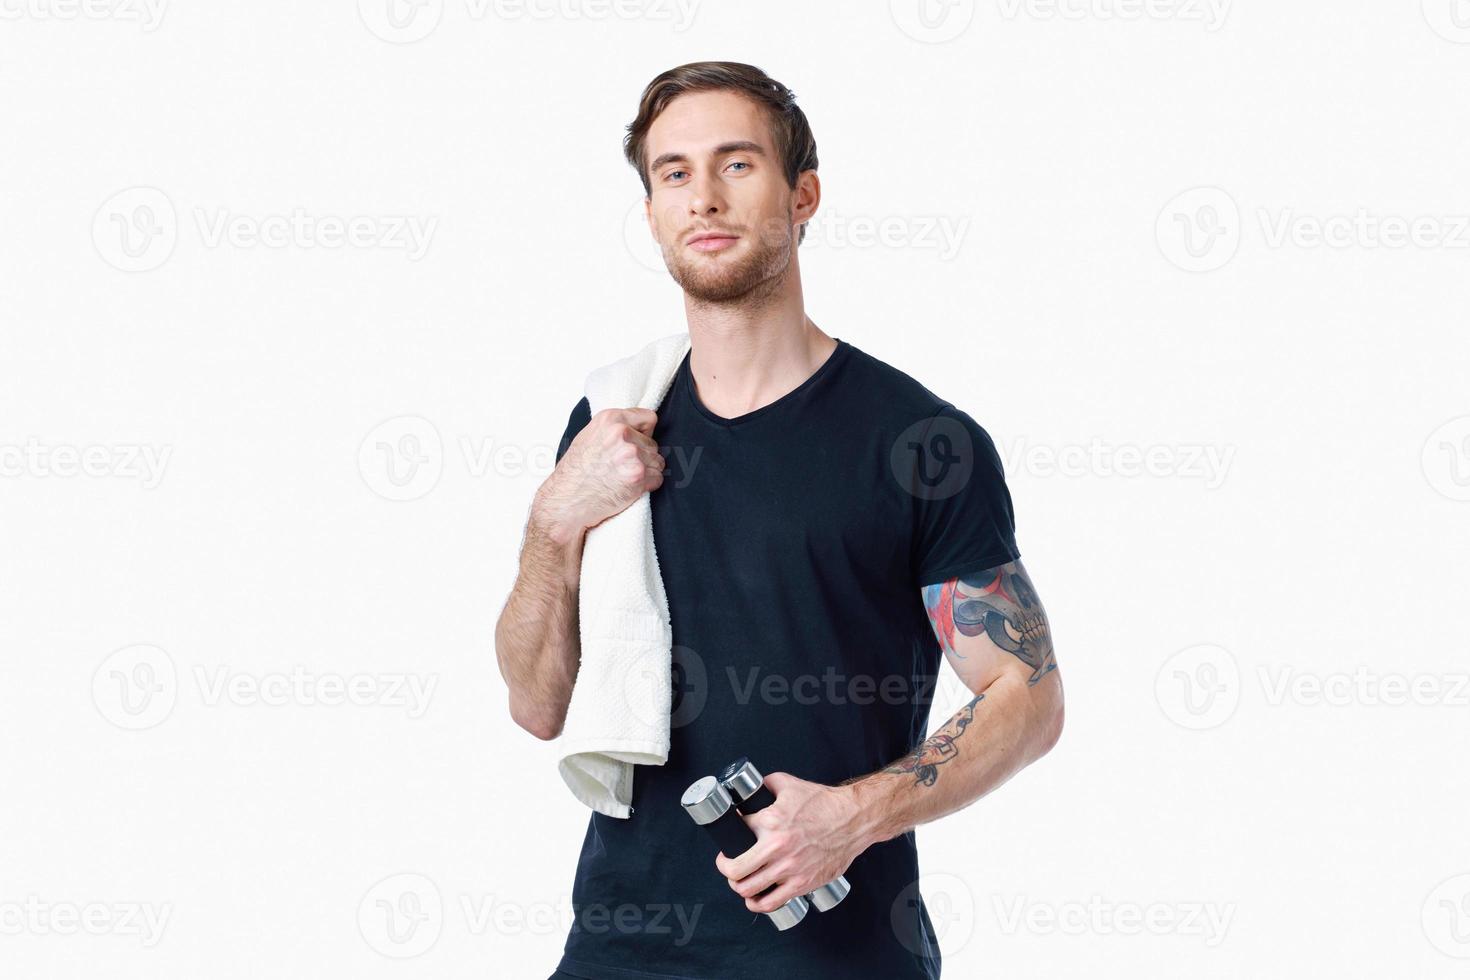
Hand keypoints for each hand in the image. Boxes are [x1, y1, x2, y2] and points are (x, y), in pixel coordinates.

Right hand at [537, 407, 663, 537]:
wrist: (567, 500)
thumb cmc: (575, 472)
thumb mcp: (589, 436)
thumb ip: (614, 429)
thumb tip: (637, 428)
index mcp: (610, 419)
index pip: (649, 417)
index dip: (644, 432)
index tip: (637, 441)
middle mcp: (622, 434)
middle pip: (653, 443)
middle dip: (644, 455)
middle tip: (622, 466)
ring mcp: (632, 455)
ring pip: (658, 461)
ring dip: (647, 471)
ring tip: (624, 477)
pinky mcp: (638, 476)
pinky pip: (658, 478)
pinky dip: (649, 485)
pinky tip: (630, 487)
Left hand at [714, 772, 867, 914]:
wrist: (853, 820)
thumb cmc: (824, 803)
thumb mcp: (788, 783)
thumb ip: (764, 785)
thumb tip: (747, 792)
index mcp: (771, 822)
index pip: (734, 833)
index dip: (728, 836)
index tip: (730, 838)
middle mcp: (778, 848)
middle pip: (734, 870)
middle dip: (726, 867)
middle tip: (728, 863)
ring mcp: (790, 869)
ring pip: (748, 889)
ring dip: (738, 886)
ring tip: (740, 880)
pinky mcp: (802, 884)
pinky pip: (771, 903)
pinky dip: (757, 904)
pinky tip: (755, 898)